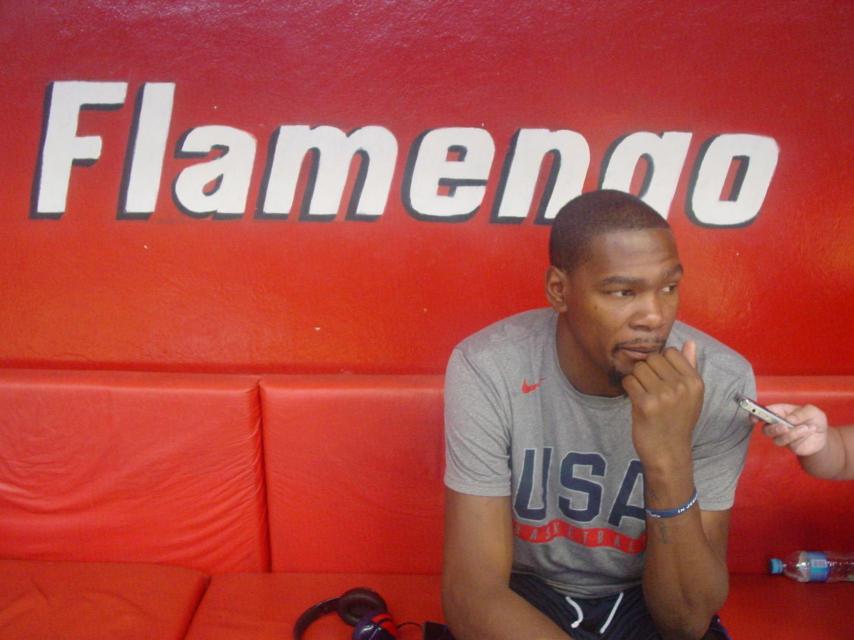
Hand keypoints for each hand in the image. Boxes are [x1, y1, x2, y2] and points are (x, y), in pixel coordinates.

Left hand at [622, 340, 703, 469]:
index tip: (660, 378)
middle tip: (648, 387)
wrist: (668, 452)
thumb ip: (689, 367)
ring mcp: (663, 395)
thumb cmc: (677, 422)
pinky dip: (628, 388)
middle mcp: (681, 386)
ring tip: (643, 394)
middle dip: (646, 369)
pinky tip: (636, 400)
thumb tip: (689, 342)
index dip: (660, 362)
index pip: (670, 352)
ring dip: (636, 379)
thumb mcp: (691, 396)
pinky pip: (629, 381)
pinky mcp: (645, 404)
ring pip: (638, 368)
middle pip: (652, 358)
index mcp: (695, 382)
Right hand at [761, 403, 827, 456]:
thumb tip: (789, 419)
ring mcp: (783, 437)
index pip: (764, 413)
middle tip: (785, 427)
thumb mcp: (812, 411)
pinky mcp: (790, 446)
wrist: (823, 435)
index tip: (755, 418)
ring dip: (792, 434)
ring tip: (805, 428)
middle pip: (766, 429)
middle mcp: (778, 425)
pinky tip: (809, 431)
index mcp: (779, 412)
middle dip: (774, 429)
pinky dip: (801, 437)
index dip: (756, 414)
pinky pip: (791, 444)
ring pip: (778, 439)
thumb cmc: (814, 419)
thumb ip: (801, 413)